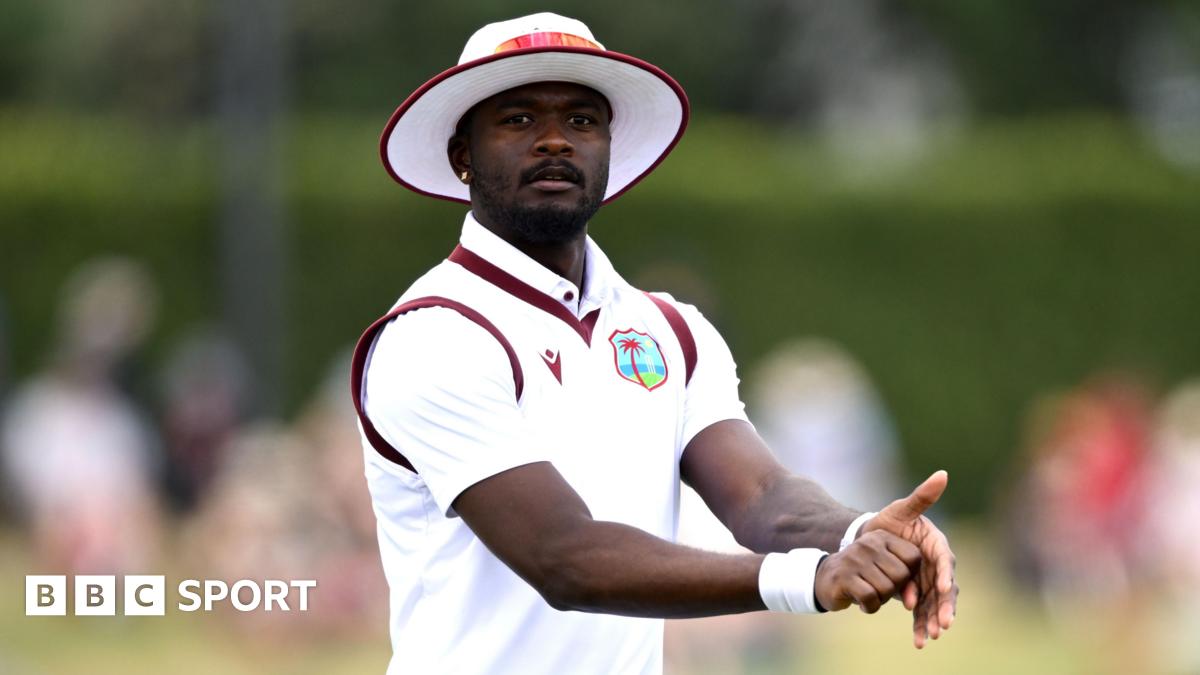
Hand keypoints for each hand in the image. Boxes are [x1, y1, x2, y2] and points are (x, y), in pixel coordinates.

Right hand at [813, 530, 920, 613]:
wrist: (827, 579)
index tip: (895, 578)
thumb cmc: (865, 577)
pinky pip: (870, 597)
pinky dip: (870, 606)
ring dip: (881, 600)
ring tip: (871, 595)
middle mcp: (868, 543)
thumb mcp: (886, 571)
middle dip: (894, 590)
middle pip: (901, 575)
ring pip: (886, 588)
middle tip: (880, 589)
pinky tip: (863, 603)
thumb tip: (912, 603)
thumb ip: (905, 581)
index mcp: (882, 537)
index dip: (910, 574)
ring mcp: (854, 558)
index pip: (913, 556)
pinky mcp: (843, 576)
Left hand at [862, 470, 957, 648]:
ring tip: (931, 636)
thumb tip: (942, 473)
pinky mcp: (918, 594)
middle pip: (945, 588)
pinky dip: (921, 625)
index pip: (945, 560)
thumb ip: (921, 496)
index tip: (943, 587)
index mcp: (936, 545)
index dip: (946, 574)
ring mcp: (928, 582)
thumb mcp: (901, 509)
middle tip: (943, 623)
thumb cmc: (888, 522)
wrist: (871, 540)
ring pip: (935, 604)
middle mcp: (937, 566)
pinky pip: (922, 612)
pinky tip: (919, 641)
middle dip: (944, 606)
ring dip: (933, 620)